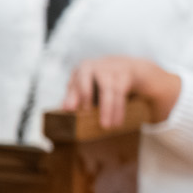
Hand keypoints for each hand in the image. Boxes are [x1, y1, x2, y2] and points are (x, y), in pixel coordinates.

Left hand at [59, 55, 177, 128]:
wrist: (128, 66)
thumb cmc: (100, 79)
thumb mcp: (85, 84)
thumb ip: (73, 95)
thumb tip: (64, 108)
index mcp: (82, 69)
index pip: (74, 85)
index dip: (72, 97)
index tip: (70, 110)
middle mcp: (94, 67)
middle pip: (87, 86)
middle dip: (86, 100)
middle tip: (86, 115)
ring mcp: (110, 69)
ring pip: (107, 91)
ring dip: (107, 110)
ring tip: (107, 126)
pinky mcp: (125, 74)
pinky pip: (120, 93)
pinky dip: (119, 109)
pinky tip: (117, 121)